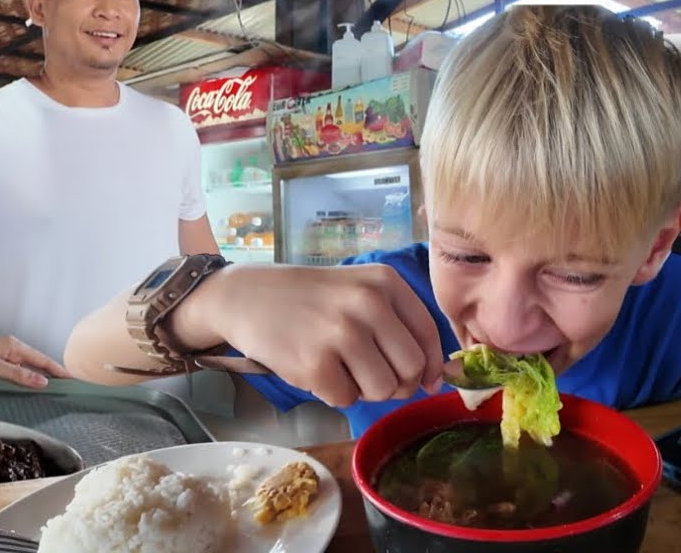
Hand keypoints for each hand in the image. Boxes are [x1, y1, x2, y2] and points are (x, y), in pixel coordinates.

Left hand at [0, 331, 69, 387]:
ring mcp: (3, 353)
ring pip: (28, 366)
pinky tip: (28, 385)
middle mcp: (11, 347)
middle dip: (53, 374)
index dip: (59, 370)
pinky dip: (27, 376)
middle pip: (38, 362)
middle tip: (68, 387)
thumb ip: (19, 375)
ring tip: (54, 388)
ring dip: (40, 376)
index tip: (74, 379)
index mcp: (14, 346)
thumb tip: (43, 382)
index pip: (43, 360)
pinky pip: (17, 369)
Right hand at [174, 263, 442, 406]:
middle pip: (411, 369)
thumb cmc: (307, 297)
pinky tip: (314, 369)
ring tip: (339, 368)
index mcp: (384, 282)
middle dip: (396, 382)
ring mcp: (340, 334)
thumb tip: (437, 379)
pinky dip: (333, 393)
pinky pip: (347, 399)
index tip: (423, 378)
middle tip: (370, 375)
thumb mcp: (357, 290)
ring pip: (383, 389)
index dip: (430, 366)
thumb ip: (397, 325)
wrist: (243, 296)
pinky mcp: (315, 364)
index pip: (428, 334)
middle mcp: (367, 304)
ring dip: (364, 389)